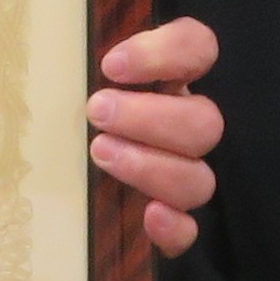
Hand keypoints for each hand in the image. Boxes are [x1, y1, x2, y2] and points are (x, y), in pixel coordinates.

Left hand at [86, 19, 223, 256]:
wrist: (74, 175)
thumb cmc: (89, 113)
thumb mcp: (92, 80)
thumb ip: (102, 68)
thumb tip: (88, 64)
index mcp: (179, 80)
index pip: (198, 48)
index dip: (164, 54)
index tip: (111, 67)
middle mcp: (193, 125)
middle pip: (205, 123)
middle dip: (149, 118)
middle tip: (97, 111)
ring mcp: (190, 174)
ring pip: (199, 179)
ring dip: (151, 166)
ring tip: (99, 150)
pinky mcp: (177, 222)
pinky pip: (191, 231)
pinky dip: (175, 228)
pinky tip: (151, 216)